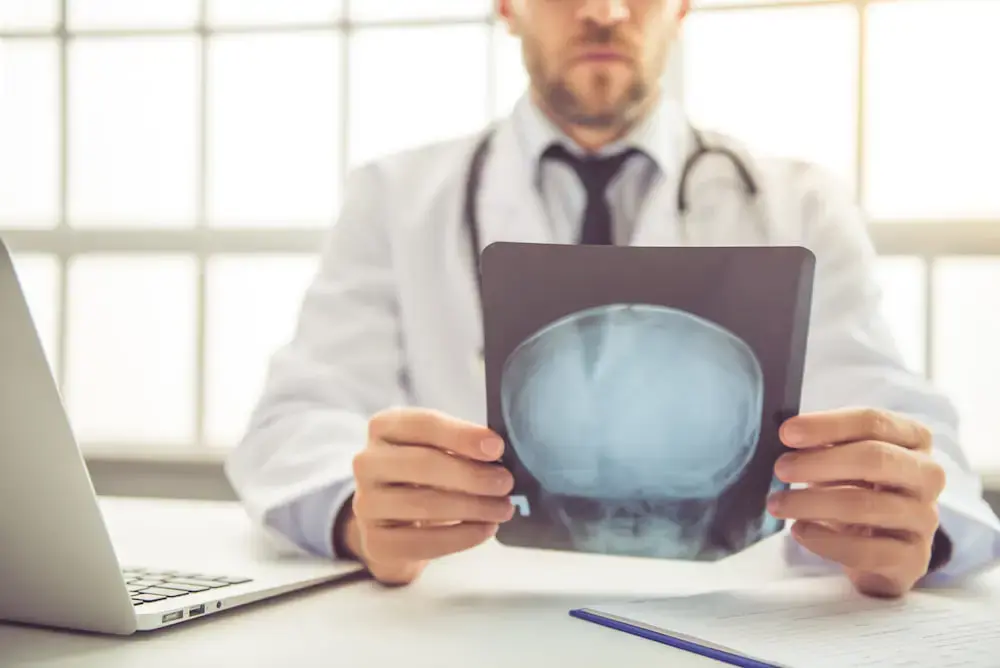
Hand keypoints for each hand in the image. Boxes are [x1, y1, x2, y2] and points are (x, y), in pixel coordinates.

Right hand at [341, 407, 514, 584]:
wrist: (396, 522)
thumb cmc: (426, 475)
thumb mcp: (440, 449)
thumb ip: (462, 445)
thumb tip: (498, 456)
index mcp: (385, 427)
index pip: (423, 424)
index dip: (461, 435)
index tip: (496, 448)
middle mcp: (367, 461)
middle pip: (422, 463)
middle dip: (470, 475)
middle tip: (505, 483)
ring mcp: (365, 503)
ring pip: (421, 504)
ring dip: (471, 507)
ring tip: (503, 508)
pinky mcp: (375, 541)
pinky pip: (420, 542)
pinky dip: (459, 537)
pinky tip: (484, 529)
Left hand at [768, 407, 946, 597]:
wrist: (880, 548)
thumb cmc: (856, 489)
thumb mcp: (842, 459)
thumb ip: (823, 443)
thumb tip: (788, 435)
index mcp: (913, 440)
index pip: (874, 422)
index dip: (828, 425)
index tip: (787, 432)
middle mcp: (927, 476)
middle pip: (875, 459)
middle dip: (820, 462)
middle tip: (781, 468)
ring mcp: (925, 519)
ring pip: (865, 505)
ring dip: (812, 503)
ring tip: (777, 504)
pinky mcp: (913, 559)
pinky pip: (867, 550)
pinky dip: (826, 541)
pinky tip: (800, 531)